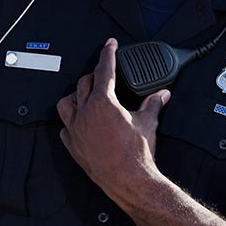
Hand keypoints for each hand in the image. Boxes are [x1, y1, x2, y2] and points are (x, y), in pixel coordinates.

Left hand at [55, 38, 170, 195]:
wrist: (129, 181)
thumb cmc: (136, 155)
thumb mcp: (148, 123)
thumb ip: (153, 104)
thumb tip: (161, 95)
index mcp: (103, 102)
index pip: (104, 69)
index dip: (108, 53)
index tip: (109, 45)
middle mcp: (85, 113)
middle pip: (83, 83)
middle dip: (94, 75)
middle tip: (103, 74)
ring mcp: (76, 129)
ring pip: (66, 103)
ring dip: (75, 96)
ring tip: (84, 97)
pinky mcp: (72, 146)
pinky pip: (64, 128)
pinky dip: (70, 122)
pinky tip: (77, 123)